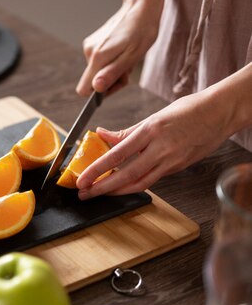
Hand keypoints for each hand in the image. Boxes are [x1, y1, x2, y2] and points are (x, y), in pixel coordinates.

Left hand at [75, 91, 232, 198]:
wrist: (222, 112)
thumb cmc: (188, 110)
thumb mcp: (154, 116)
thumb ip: (127, 131)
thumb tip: (101, 135)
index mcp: (151, 131)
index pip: (117, 154)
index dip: (97, 169)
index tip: (82, 178)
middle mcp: (161, 148)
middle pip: (126, 175)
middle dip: (102, 187)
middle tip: (84, 193)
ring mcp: (171, 161)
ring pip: (139, 182)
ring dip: (116, 191)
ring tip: (98, 194)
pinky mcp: (178, 168)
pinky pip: (152, 180)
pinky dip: (134, 185)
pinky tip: (120, 187)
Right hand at [76, 0, 165, 95]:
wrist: (140, 8)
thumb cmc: (142, 31)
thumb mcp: (132, 56)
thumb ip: (112, 74)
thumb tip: (96, 88)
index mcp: (97, 57)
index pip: (84, 89)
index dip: (99, 93)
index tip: (115, 85)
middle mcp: (89, 51)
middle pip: (93, 80)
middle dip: (111, 80)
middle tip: (127, 69)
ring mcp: (90, 46)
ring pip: (97, 71)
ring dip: (113, 70)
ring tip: (127, 58)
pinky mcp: (93, 43)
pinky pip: (98, 61)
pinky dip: (111, 61)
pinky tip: (122, 52)